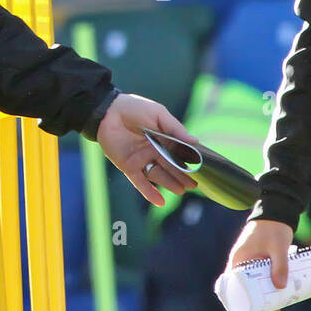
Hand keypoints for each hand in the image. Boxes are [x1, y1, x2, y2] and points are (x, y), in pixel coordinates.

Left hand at [95, 92, 196, 206]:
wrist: (108, 111)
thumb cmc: (134, 108)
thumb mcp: (158, 114)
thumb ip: (175, 129)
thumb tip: (196, 142)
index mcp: (164, 138)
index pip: (180, 153)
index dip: (190, 161)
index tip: (202, 169)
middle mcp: (154, 151)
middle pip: (171, 166)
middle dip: (182, 176)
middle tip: (194, 185)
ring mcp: (142, 160)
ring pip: (158, 175)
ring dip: (170, 183)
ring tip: (182, 190)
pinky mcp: (128, 166)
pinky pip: (140, 182)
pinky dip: (149, 193)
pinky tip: (160, 202)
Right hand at [227, 218, 294, 310]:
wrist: (277, 210)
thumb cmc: (273, 227)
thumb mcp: (278, 247)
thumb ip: (280, 265)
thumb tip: (280, 287)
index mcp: (238, 259)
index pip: (230, 285)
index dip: (237, 299)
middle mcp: (241, 261)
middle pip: (244, 286)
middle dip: (256, 300)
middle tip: (272, 309)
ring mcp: (250, 260)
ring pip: (254, 281)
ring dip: (263, 292)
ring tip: (279, 303)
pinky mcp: (259, 258)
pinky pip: (260, 274)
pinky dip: (267, 283)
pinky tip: (280, 290)